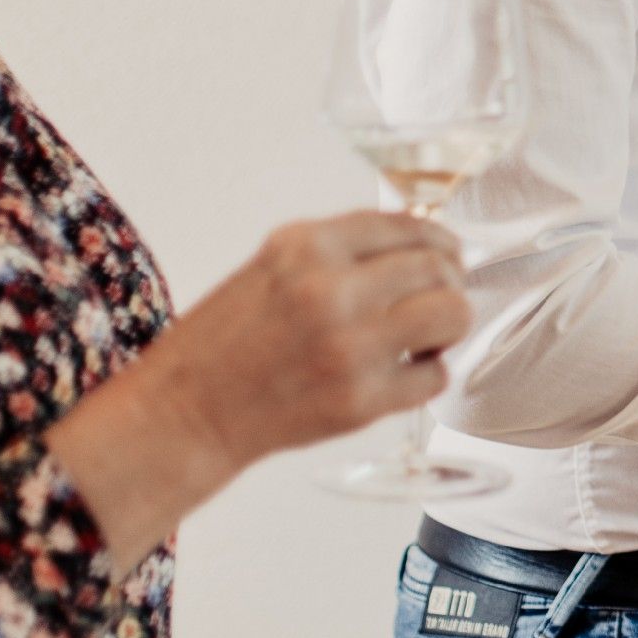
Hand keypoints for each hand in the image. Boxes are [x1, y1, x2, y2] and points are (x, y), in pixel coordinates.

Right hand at [47, 210, 468, 564]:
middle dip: (449, 281)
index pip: (407, 225)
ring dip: (449, 324)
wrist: (185, 412)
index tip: (447, 252)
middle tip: (439, 297)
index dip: (438, 239)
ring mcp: (349, 347)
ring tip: (425, 336)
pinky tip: (400, 373)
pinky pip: (436, 376)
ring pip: (452, 315)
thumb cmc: (226, 342)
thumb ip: (341, 251)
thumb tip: (419, 245)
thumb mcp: (274, 268)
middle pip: (438, 268)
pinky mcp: (360, 400)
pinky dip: (428, 374)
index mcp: (306, 247)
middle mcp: (330, 290)